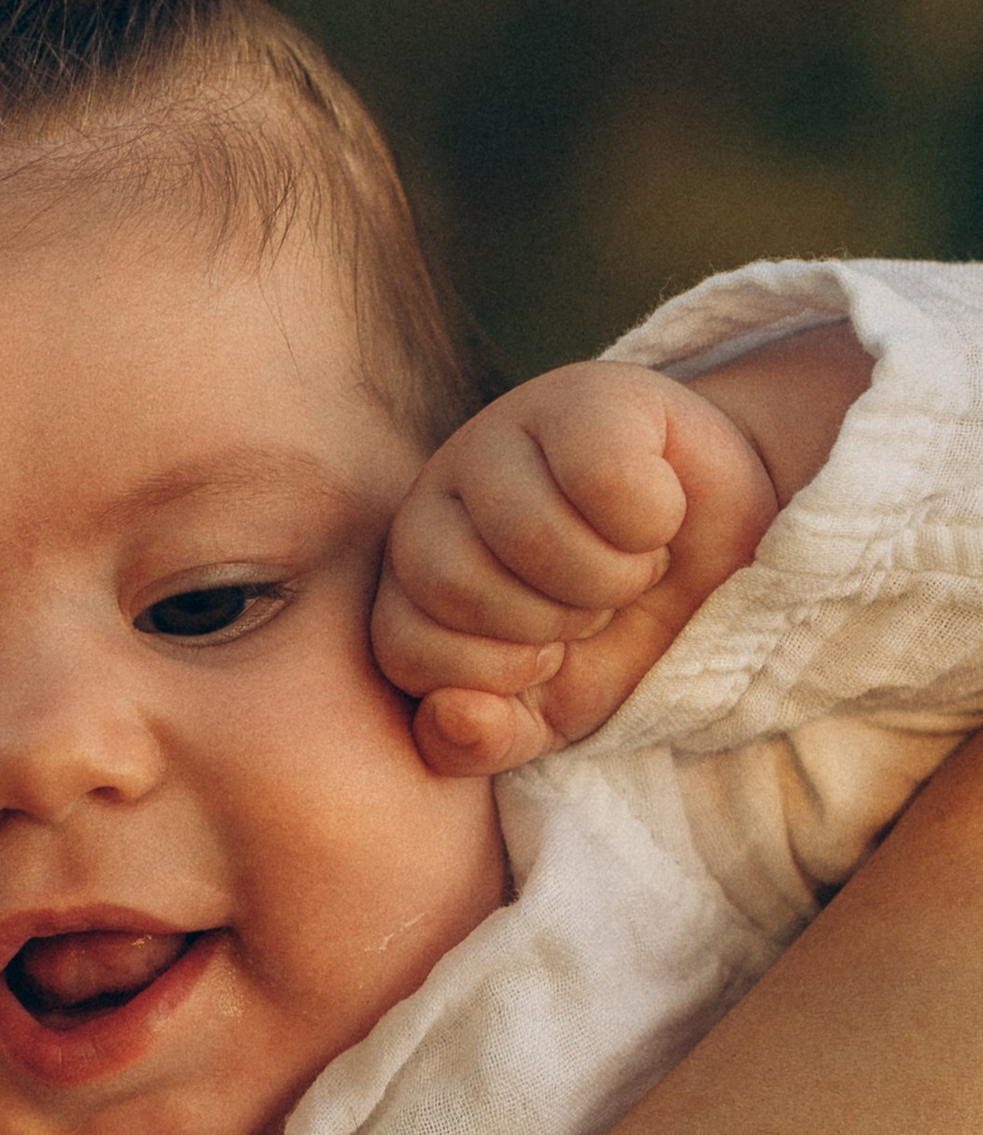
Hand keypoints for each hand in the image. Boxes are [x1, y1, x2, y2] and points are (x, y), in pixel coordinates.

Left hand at [374, 360, 779, 776]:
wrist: (728, 564)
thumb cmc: (622, 635)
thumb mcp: (550, 711)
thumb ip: (485, 738)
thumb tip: (452, 716)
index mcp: (414, 581)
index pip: (405, 647)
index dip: (494, 672)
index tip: (550, 656)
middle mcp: (438, 500)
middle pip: (455, 584)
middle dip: (549, 621)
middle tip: (597, 607)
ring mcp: (502, 436)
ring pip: (525, 532)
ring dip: (604, 577)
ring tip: (631, 566)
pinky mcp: (584, 396)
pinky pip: (601, 477)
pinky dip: (650, 520)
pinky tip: (660, 516)